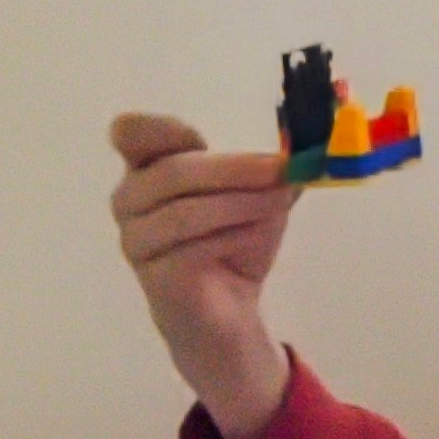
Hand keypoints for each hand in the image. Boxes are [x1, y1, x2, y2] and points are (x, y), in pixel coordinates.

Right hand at [110, 113, 296, 438]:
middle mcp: (130, 201)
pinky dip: (234, 236)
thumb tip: (308, 147)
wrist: (226, 310)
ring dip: (240, 202)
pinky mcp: (155, 276)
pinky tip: (257, 234)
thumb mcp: (256, 195)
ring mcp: (136, 241)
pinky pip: (195, 249)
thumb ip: (270, 168)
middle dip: (233, 169)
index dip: (159, 128)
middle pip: (174, 172)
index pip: (132, 134)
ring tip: (279, 201)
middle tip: (281, 169)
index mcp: (147, 169)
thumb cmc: (233, 242)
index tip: (197, 136)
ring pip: (186, 212)